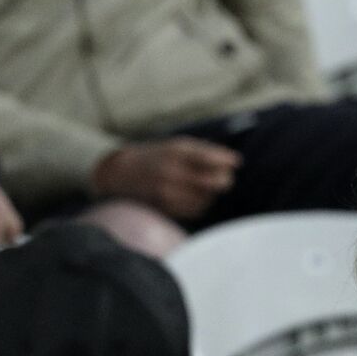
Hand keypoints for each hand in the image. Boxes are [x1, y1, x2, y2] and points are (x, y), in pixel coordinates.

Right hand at [91, 137, 241, 221]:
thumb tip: (235, 162)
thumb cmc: (157, 156)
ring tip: (204, 186)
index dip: (227, 162)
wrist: (121, 172)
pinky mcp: (166, 206)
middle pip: (214, 181)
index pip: (211, 158)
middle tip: (224, 177)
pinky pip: (196, 210)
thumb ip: (205, 152)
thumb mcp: (177, 145)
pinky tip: (193, 196)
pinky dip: (201, 204)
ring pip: (207, 197)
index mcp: (176, 152)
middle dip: (224, 179)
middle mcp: (172, 172)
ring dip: (212, 193)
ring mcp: (168, 191)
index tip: (235, 162)